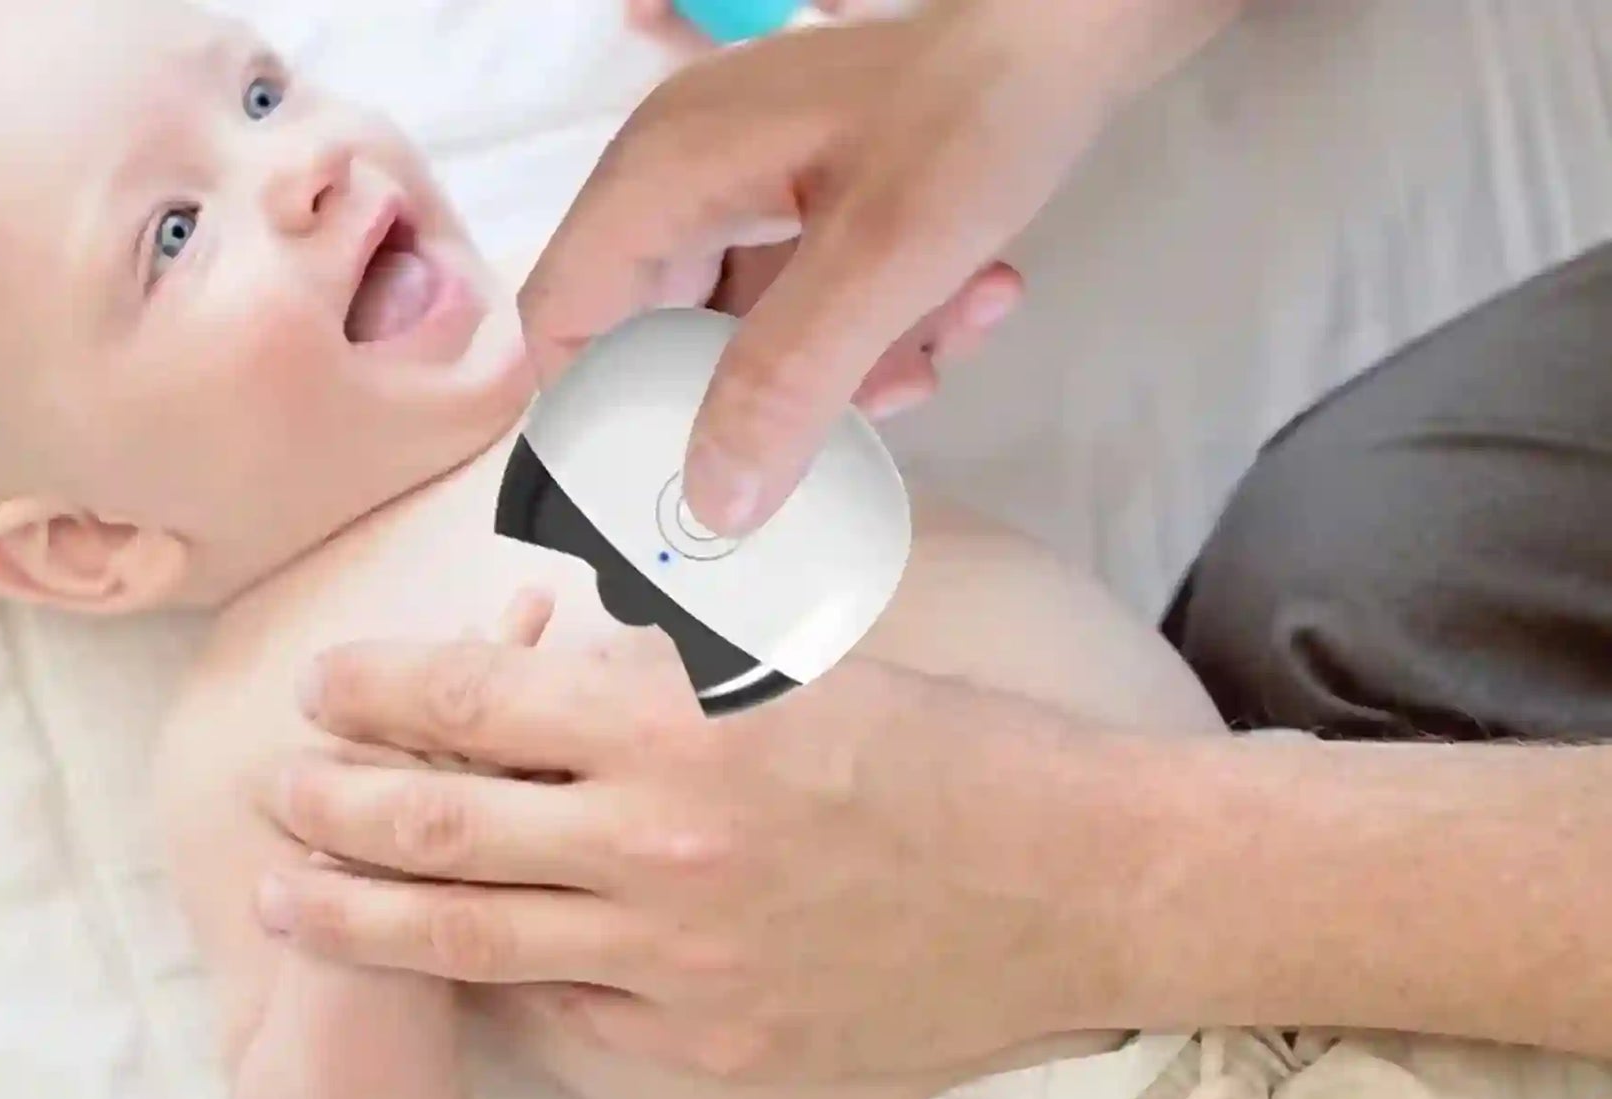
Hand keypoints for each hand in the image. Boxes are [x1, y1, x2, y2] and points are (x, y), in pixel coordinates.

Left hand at [252, 618, 1135, 1081]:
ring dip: (359, 914)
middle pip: (437, 825)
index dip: (374, 691)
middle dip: (330, 803)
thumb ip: (656, 664)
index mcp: (676, 719)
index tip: (321, 686)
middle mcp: (656, 840)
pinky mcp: (707, 1037)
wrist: (1066, 881)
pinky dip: (499, 978)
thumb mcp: (790, 662)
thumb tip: (540, 655)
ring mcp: (675, 955)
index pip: (470, 698)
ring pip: (467, 938)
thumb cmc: (941, 746)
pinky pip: (567, 1008)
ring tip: (287, 898)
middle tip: (275, 788)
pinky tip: (450, 962)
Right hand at [523, 0, 1238, 536]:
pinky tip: (963, 305)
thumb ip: (786, 384)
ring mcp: (744, 180)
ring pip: (752, 325)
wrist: (1078, 26)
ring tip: (930, 354)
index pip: (565, 315)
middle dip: (760, 396)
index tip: (653, 491)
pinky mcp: (805, 187)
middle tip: (835, 432)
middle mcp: (682, 174)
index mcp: (661, 174)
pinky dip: (875, 320)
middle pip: (664, 334)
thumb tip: (712, 504)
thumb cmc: (974, 118)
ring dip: (842, 364)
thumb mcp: (880, 263)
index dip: (593, 413)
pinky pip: (806, 291)